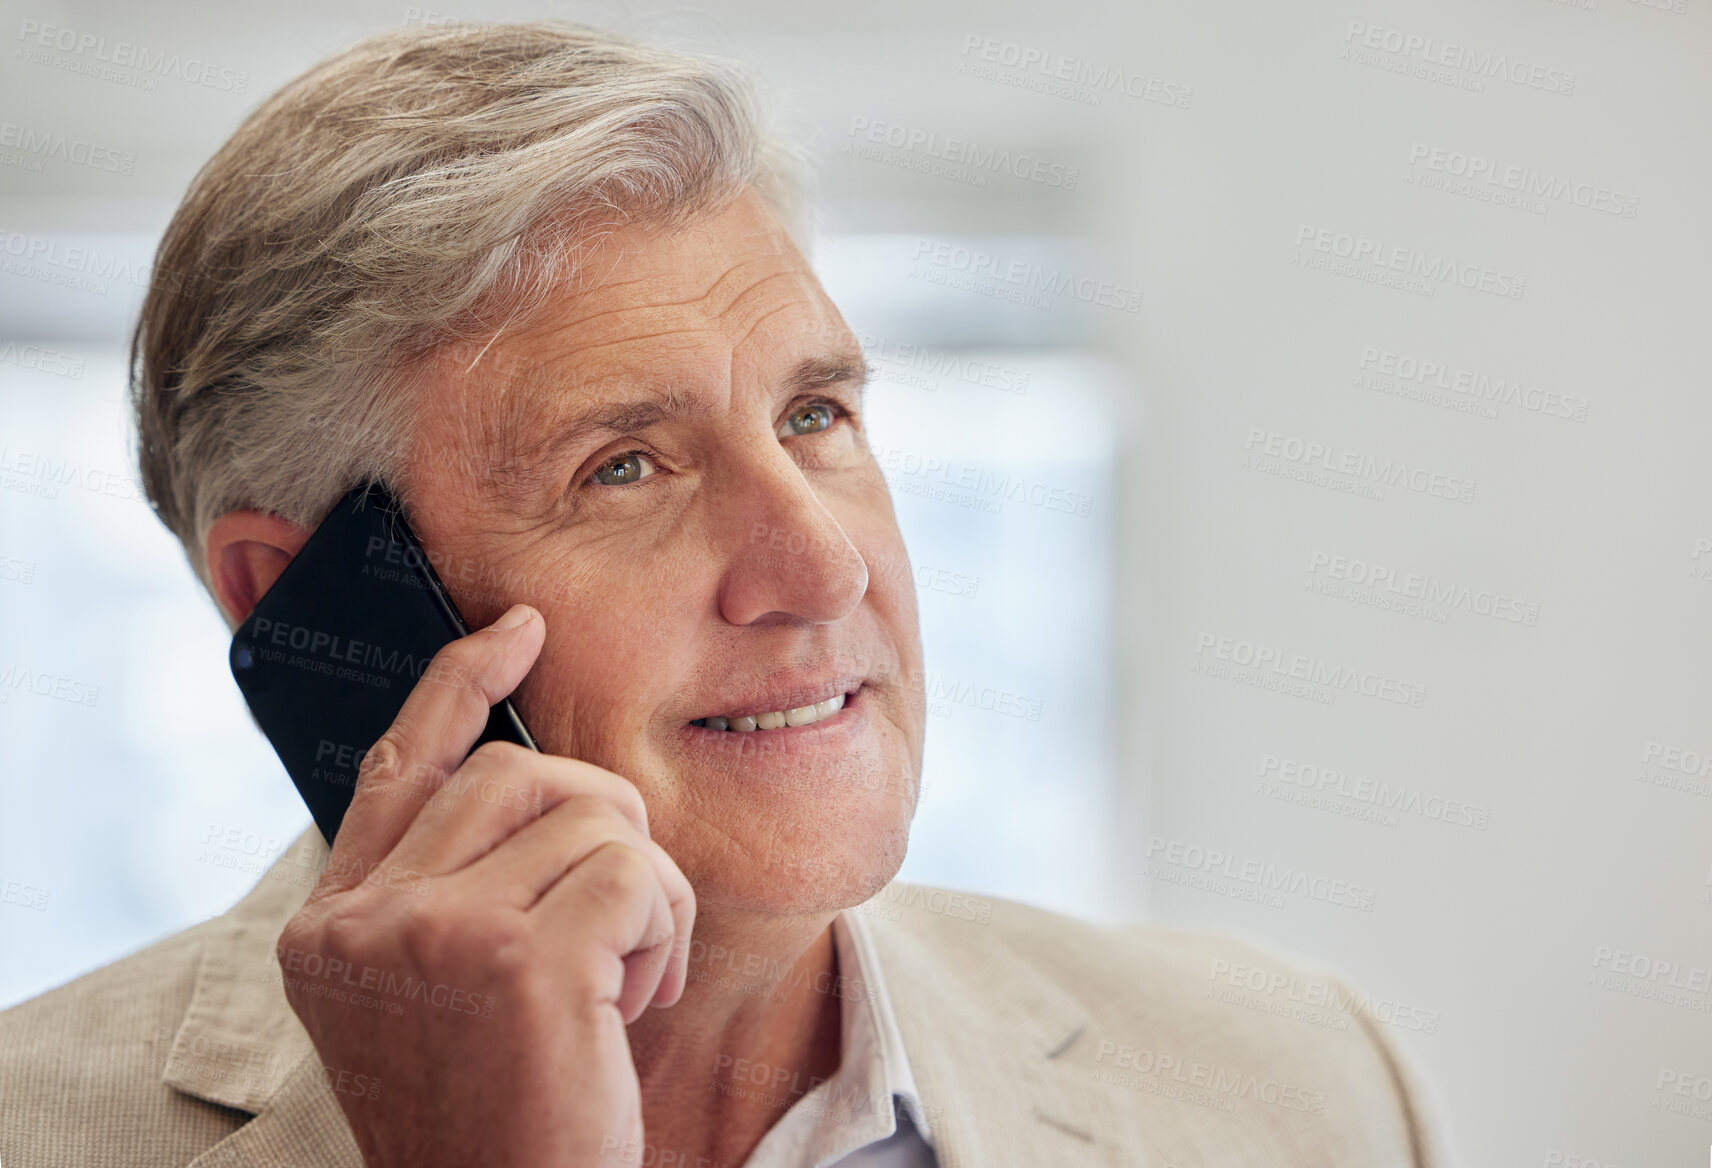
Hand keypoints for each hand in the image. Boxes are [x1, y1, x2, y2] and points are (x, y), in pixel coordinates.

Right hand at [275, 604, 694, 1167]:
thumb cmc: (500, 1118)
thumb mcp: (446, 996)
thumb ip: (456, 888)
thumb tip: (528, 772)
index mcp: (332, 926)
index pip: (398, 763)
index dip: (460, 683)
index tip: (518, 630)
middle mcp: (362, 921)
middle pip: (520, 773)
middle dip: (604, 827)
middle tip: (624, 924)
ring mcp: (431, 935)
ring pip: (595, 816)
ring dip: (645, 896)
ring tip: (622, 988)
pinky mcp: (517, 962)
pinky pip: (640, 872)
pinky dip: (666, 929)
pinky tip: (635, 1005)